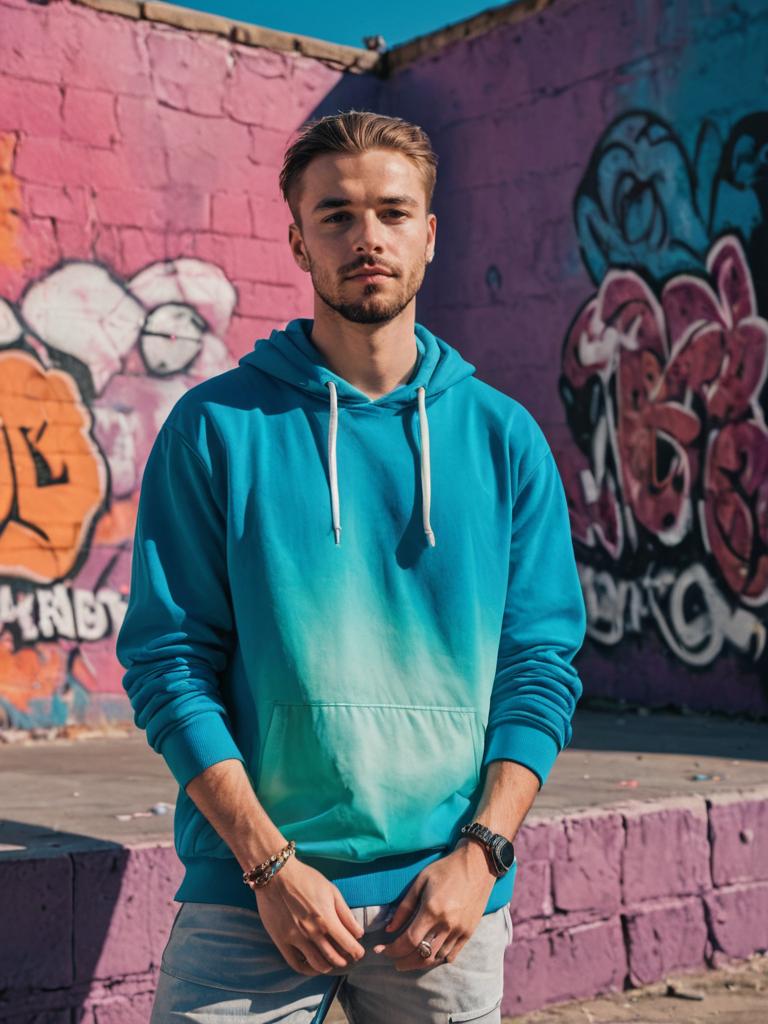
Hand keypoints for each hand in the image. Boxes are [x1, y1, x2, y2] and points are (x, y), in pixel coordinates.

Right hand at [253, 856, 366, 975]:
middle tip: (348, 958)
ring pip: (317, 964)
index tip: (359, 953)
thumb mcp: (331, 891)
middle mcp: (312, 933)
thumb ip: (346, 914)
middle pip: (334, 957)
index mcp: (327, 919)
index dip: (357, 951)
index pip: (348, 944)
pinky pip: (296, 964)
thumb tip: (358, 933)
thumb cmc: (306, 879)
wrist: (277, 875)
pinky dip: (308, 970)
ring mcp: (296, 939)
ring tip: (333, 963)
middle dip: (344, 960)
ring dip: (329, 967)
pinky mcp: (281, 941)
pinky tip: (314, 966)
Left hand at [372, 841, 495, 970]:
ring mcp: (460, 931)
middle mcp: (447, 925)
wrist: (477, 865)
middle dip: (404, 961)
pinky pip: (451, 955)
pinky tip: (428, 956)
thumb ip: (404, 906)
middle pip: (422, 955)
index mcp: (432, 910)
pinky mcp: (469, 932)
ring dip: (419, 963)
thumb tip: (390, 929)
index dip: (393, 949)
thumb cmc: (446, 869)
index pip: (409, 941)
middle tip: (393, 960)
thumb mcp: (420, 881)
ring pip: (436, 958)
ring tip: (408, 960)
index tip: (382, 950)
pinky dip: (437, 959)